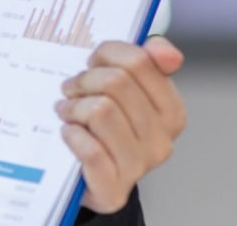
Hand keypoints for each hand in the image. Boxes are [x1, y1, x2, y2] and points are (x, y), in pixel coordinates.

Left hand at [56, 36, 186, 212]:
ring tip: (66, 111)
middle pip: (115, 83)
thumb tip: (161, 48)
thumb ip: (144, 62)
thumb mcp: (125, 91)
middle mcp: (161, 138)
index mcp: (170, 110)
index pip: (139, 61)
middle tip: (71, 88)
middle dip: (84, 80)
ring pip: (100, 111)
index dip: (106, 54)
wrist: (92, 178)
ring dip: (72, 107)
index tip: (92, 62)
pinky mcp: (113, 187)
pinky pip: (90, 149)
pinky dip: (72, 135)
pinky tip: (68, 133)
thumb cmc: (106, 128)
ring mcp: (139, 165)